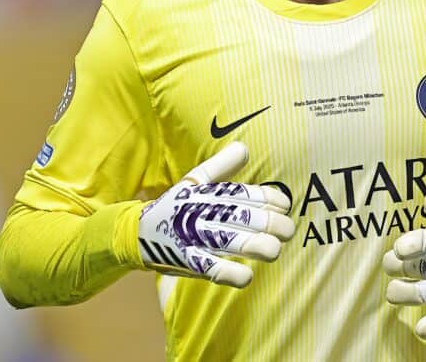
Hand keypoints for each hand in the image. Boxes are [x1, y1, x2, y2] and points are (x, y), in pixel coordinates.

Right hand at [137, 142, 294, 287]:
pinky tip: (247, 276)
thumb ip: (221, 165)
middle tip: (289, 231)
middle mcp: (204, 212)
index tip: (284, 205)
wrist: (136, 233)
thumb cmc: (175, 205)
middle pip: (243, 217)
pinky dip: (230, 274)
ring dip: (256, 246)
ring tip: (275, 250)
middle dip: (270, 224)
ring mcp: (195, 237)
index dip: (268, 198)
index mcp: (208, 193)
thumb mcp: (195, 180)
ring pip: (231, 241)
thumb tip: (244, 148)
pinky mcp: (187, 261)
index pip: (244, 193)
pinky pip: (211, 269)